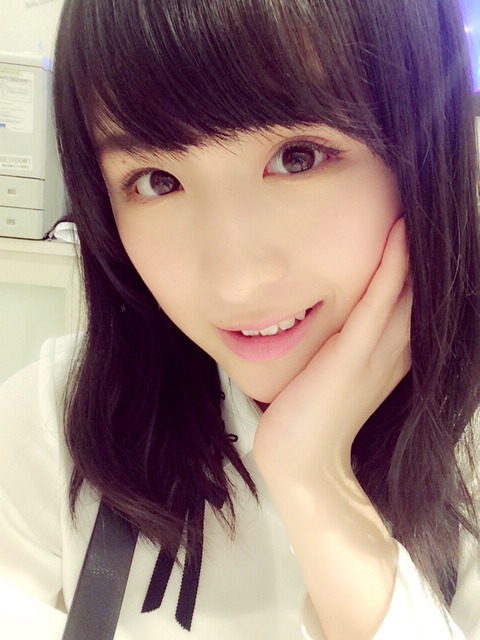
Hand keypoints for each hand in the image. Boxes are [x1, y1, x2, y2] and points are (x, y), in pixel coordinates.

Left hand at [253, 217, 411, 483]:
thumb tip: (336, 319)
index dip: (419, 266)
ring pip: (403, 292)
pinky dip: (390, 271)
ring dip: (414, 249)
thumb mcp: (335, 377)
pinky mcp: (351, 360)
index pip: (410, 301)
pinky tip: (397, 237)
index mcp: (389, 357)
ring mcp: (375, 356)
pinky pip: (376, 307)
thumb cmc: (309, 419)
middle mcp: (392, 353)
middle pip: (417, 292)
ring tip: (417, 207)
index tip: (417, 228)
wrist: (299, 464)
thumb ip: (346, 348)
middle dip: (424, 252)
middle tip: (428, 207)